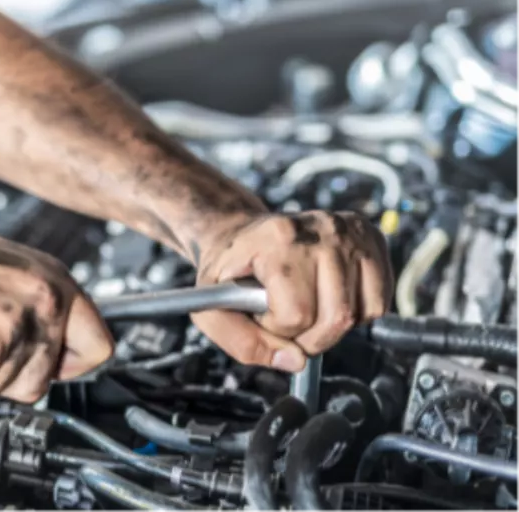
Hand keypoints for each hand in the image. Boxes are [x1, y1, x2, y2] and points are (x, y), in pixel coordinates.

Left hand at [191, 210, 392, 371]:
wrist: (241, 236)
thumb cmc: (228, 272)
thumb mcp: (212, 309)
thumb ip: (242, 342)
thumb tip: (295, 361)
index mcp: (278, 239)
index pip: (296, 314)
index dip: (277, 328)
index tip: (263, 314)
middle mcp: (321, 229)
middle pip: (336, 317)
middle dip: (308, 337)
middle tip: (286, 320)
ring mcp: (350, 232)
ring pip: (359, 314)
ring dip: (331, 326)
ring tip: (305, 304)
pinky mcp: (371, 238)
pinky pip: (379, 302)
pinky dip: (356, 314)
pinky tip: (328, 298)